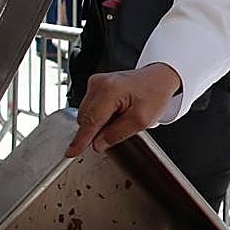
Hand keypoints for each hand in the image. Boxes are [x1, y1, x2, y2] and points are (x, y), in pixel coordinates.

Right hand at [65, 63, 180, 156]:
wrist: (158, 78)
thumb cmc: (154, 94)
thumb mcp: (142, 120)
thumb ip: (117, 134)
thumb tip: (98, 144)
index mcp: (110, 91)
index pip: (90, 121)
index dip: (80, 140)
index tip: (71, 152)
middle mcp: (99, 84)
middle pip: (86, 118)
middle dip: (97, 130)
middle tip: (120, 127)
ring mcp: (95, 83)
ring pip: (87, 114)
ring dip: (99, 123)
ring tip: (121, 116)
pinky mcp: (95, 85)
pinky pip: (91, 108)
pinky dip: (100, 115)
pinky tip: (115, 112)